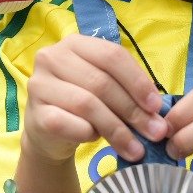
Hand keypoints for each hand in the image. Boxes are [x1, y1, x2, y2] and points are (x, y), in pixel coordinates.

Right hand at [23, 34, 168, 164]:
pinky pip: (71, 124)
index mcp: (74, 44)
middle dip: (133, 110)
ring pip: (87, 104)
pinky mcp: (36, 113)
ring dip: (117, 129)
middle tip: (155, 132)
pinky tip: (97, 140)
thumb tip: (156, 114)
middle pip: (101, 82)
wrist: (48, 130)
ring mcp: (39, 85)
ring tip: (136, 148)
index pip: (111, 55)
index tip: (156, 106)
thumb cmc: (83, 104)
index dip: (137, 81)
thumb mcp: (105, 88)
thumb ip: (127, 91)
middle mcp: (51, 58)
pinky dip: (90, 134)